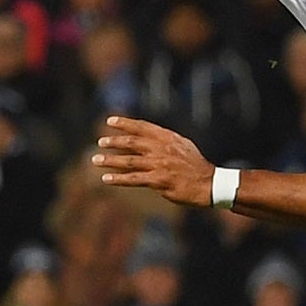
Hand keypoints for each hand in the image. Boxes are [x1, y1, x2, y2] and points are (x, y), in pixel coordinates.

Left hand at [93, 116, 214, 205]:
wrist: (208, 183)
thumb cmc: (195, 165)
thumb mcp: (182, 144)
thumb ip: (164, 139)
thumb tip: (146, 136)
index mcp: (167, 137)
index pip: (142, 126)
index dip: (125, 123)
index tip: (110, 121)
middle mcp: (162, 148)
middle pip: (132, 142)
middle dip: (114, 141)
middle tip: (100, 142)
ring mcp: (159, 164)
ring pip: (128, 161)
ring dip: (110, 160)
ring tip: (96, 160)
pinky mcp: (158, 181)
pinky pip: (133, 179)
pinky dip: (118, 178)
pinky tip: (106, 178)